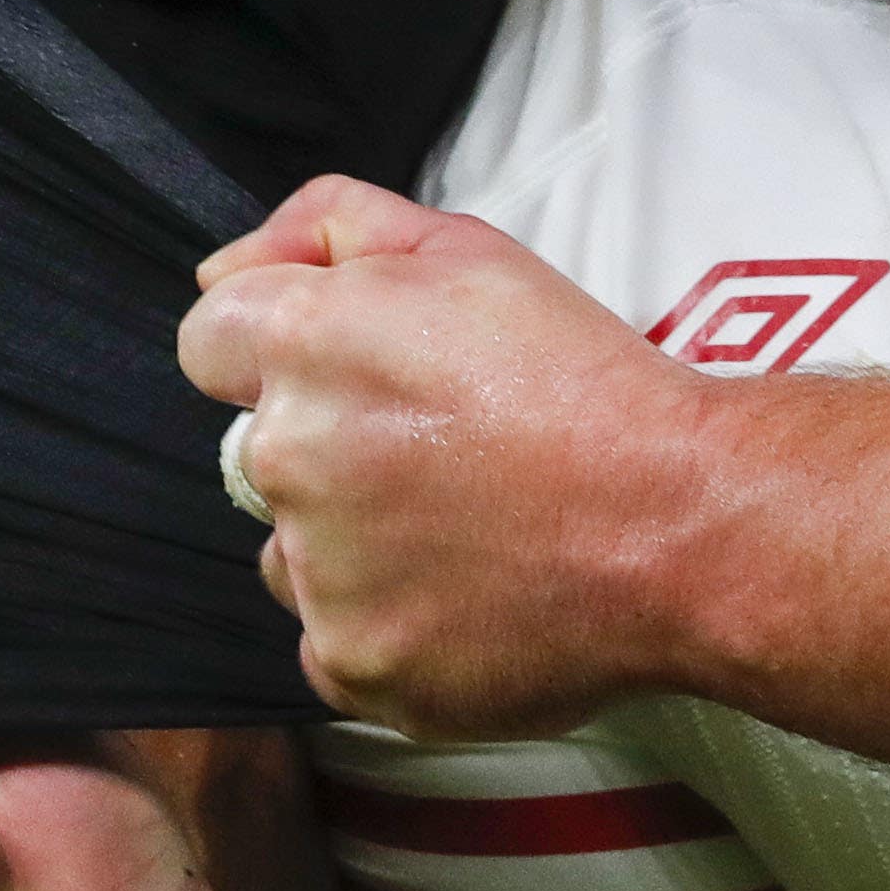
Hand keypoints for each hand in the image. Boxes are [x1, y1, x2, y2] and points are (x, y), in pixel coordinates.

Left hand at [180, 176, 703, 736]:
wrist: (681, 524)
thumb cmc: (582, 382)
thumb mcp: (465, 248)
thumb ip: (329, 226)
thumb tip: (223, 271)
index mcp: (306, 342)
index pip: (208, 341)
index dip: (275, 350)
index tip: (350, 375)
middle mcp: (290, 457)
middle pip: (261, 455)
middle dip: (329, 450)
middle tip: (444, 457)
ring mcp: (320, 573)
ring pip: (293, 555)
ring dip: (352, 545)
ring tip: (467, 532)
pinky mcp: (355, 663)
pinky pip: (332, 643)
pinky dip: (386, 628)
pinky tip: (466, 597)